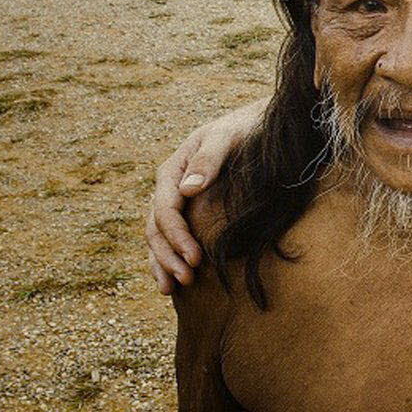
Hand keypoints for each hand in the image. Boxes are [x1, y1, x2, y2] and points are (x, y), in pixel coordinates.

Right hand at [145, 100, 264, 293]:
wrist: (254, 125)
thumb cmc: (243, 129)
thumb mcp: (227, 137)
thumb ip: (208, 159)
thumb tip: (187, 189)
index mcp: (173, 170)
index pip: (166, 211)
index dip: (177, 237)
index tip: (195, 258)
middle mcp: (169, 187)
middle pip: (156, 228)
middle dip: (168, 256)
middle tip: (188, 279)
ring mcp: (175, 200)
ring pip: (157, 237)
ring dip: (163, 263)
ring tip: (174, 287)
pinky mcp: (186, 210)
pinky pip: (168, 238)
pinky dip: (166, 259)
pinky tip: (171, 281)